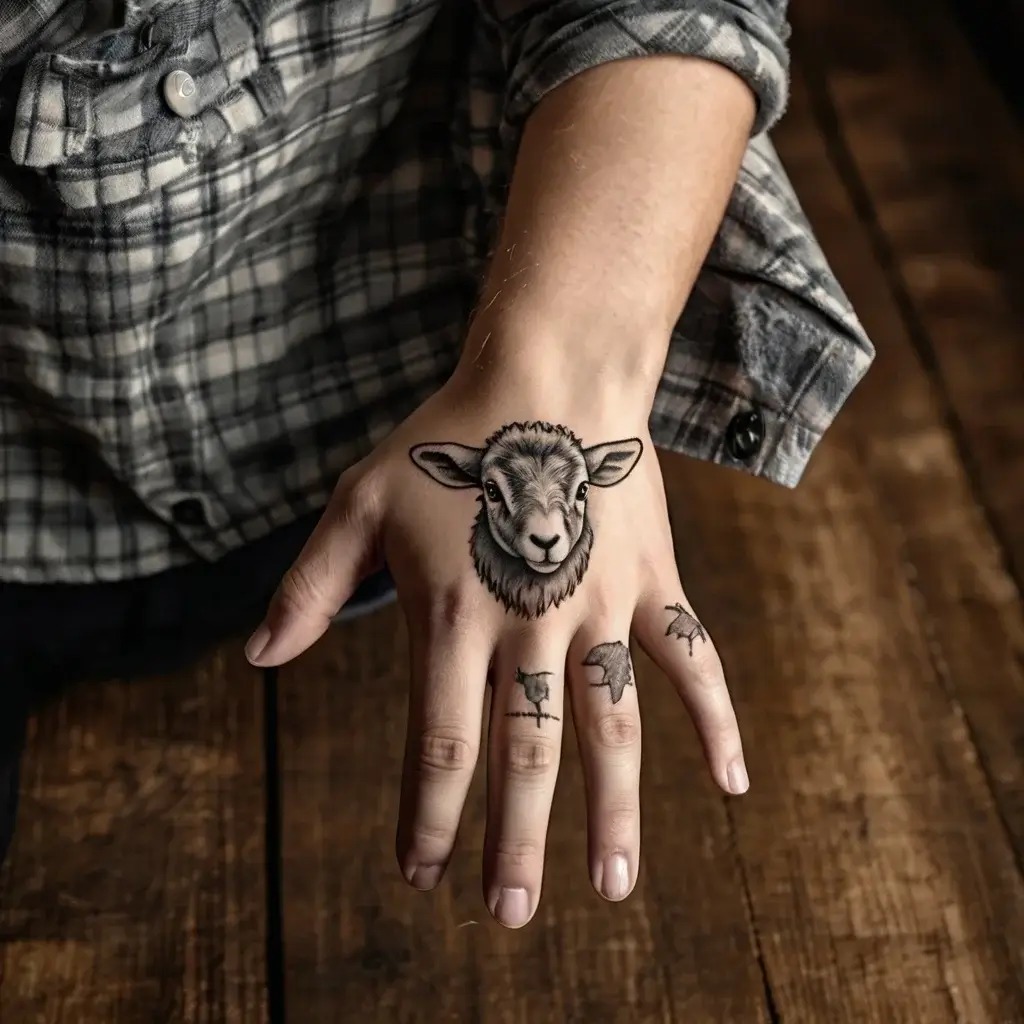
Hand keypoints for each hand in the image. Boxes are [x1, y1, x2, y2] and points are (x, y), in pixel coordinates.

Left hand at [245, 368, 747, 928]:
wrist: (547, 376)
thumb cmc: (447, 441)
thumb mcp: (358, 503)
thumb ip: (310, 588)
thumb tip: (257, 660)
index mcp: (455, 615)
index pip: (440, 743)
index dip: (428, 817)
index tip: (420, 875)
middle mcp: (530, 624)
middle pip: (526, 754)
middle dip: (513, 842)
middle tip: (507, 916)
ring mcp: (599, 606)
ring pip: (610, 727)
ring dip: (611, 811)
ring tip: (613, 887)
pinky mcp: (650, 582)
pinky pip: (692, 659)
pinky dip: (716, 720)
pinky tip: (732, 784)